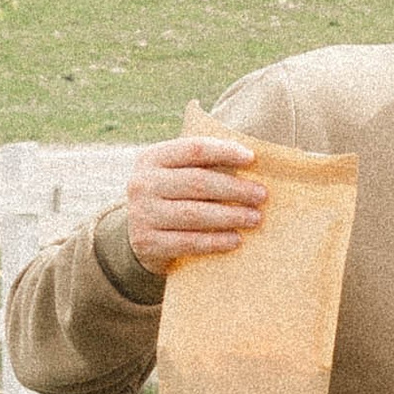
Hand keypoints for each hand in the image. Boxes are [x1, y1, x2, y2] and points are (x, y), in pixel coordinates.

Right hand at [126, 131, 266, 275]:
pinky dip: (215, 241)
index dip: (224, 151)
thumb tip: (250, 162)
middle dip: (234, 188)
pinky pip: (188, 242)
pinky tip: (236, 240)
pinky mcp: (147, 243)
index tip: (252, 158)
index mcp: (151, 158)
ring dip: (230, 216)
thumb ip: (200, 166)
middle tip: (261, 195)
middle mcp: (142, 183)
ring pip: (194, 214)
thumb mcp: (171, 174)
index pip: (193, 149)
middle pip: (197, 182)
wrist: (132, 235)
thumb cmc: (166, 197)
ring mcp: (142, 214)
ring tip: (254, 218)